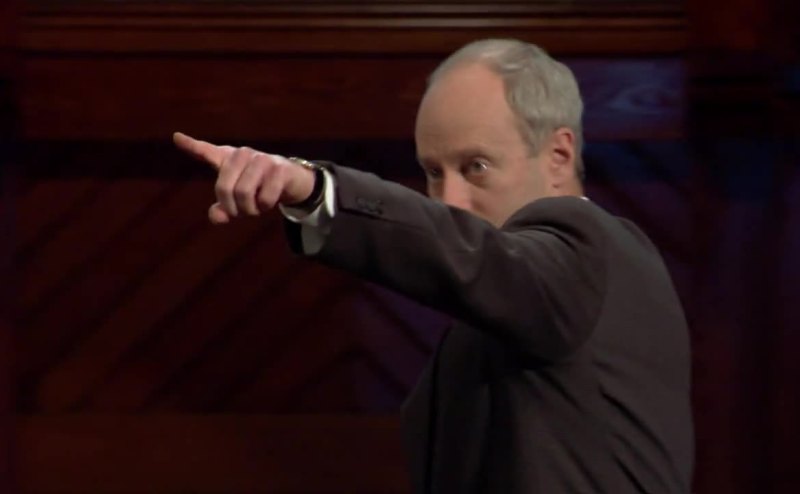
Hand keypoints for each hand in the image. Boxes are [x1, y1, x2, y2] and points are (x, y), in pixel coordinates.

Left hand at [173, 132, 314, 223]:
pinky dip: (265, 207)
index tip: (176, 138)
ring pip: (244, 194)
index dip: (191, 146)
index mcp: (228, 159)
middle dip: (233, 209)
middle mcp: (243, 154)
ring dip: (250, 210)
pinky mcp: (279, 169)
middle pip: (225, 189)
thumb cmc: (259, 188)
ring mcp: (262, 159)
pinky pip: (265, 198)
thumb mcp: (238, 200)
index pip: (206, 151)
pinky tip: (270, 202)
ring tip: (256, 208)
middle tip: (242, 212)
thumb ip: (222, 210)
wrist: (292, 180)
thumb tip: (216, 217)